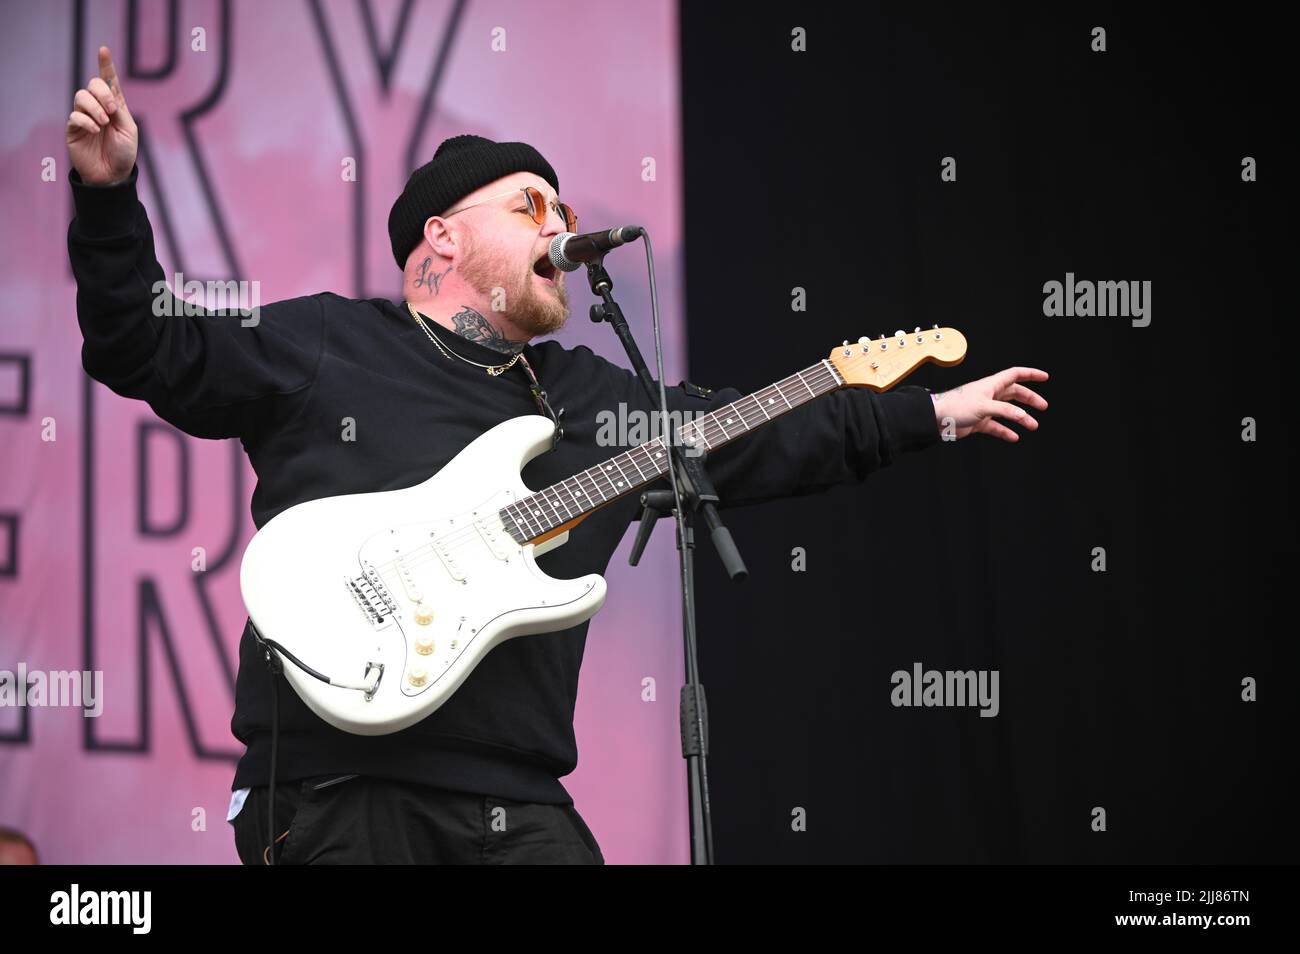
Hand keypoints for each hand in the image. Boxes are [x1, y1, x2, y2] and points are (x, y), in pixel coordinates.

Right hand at [66, 46, 137, 185]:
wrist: (113, 175)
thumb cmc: (124, 153)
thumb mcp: (129, 130)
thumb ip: (119, 110)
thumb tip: (107, 94)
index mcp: (114, 106)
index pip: (109, 82)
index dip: (106, 65)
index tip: (104, 50)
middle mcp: (98, 108)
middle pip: (92, 85)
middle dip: (102, 93)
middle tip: (111, 110)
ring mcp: (85, 117)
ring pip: (81, 97)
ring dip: (94, 108)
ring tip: (104, 123)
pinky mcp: (74, 129)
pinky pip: (74, 115)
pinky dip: (86, 120)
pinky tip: (95, 130)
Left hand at [933, 367, 1048, 441]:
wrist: (936, 419)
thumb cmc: (955, 406)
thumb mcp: (984, 406)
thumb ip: (1004, 411)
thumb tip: (1023, 415)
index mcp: (991, 385)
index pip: (1015, 375)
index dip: (1030, 374)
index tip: (1044, 377)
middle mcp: (989, 394)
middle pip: (1014, 393)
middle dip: (1030, 399)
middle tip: (1043, 407)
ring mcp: (984, 408)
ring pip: (1007, 411)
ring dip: (1021, 418)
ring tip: (1032, 425)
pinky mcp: (978, 421)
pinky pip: (996, 426)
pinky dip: (1006, 431)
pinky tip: (1014, 437)